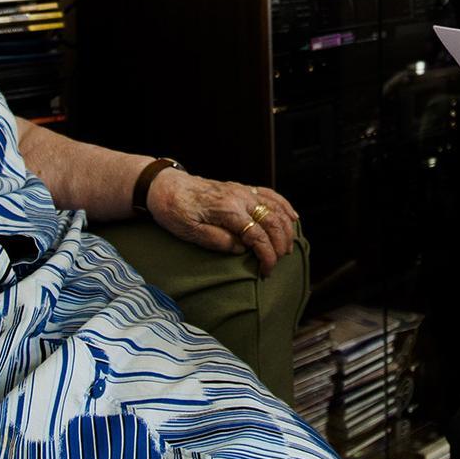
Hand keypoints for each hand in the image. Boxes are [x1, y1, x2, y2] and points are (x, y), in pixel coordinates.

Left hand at [146, 169, 298, 276]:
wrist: (165, 186)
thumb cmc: (174, 211)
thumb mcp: (189, 232)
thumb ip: (217, 240)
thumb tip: (241, 248)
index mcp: (227, 209)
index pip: (257, 234)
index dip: (266, 255)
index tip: (266, 272)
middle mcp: (240, 196)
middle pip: (272, 221)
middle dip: (280, 245)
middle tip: (276, 263)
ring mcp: (242, 190)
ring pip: (276, 207)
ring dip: (286, 229)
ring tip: (286, 248)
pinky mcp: (242, 188)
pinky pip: (270, 194)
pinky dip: (285, 206)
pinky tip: (293, 217)